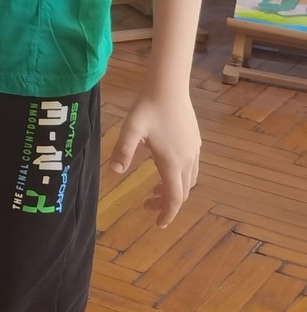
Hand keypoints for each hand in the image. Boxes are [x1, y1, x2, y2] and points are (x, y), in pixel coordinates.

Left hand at [109, 85, 200, 226]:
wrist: (169, 87)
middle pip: (183, 192)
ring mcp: (194, 151)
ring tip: (155, 190)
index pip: (175, 197)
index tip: (159, 224)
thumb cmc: (148, 108)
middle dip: (167, 203)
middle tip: (147, 205)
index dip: (168, 213)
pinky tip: (163, 168)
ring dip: (174, 190)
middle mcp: (188, 160)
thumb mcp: (130, 129)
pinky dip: (179, 177)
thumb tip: (114, 172)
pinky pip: (191, 168)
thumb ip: (122, 150)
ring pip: (189, 180)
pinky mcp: (195, 142)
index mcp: (172, 162)